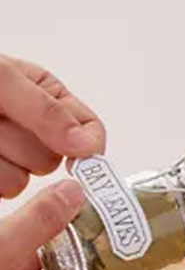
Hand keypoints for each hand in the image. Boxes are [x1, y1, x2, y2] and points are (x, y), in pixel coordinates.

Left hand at [0, 56, 105, 197]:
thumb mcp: (3, 79)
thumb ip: (46, 110)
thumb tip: (86, 144)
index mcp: (47, 97)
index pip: (90, 128)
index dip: (88, 142)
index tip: (79, 152)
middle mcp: (32, 127)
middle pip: (56, 159)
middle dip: (23, 143)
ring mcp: (9, 155)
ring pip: (26, 179)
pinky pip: (5, 189)